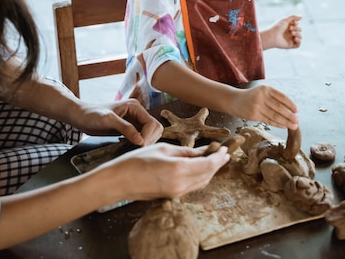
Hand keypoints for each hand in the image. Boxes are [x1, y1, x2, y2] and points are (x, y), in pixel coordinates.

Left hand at [75, 99, 163, 145]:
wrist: (80, 117)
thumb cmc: (92, 115)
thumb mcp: (108, 120)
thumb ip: (126, 129)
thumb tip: (141, 141)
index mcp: (135, 107)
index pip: (152, 124)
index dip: (147, 136)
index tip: (138, 146)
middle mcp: (138, 113)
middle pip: (155, 129)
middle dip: (148, 140)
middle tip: (135, 148)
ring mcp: (135, 121)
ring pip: (150, 134)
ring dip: (144, 142)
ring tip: (131, 146)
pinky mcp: (130, 129)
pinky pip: (142, 138)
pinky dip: (138, 144)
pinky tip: (128, 145)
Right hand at [103, 143, 230, 199]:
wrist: (119, 182)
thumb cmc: (136, 162)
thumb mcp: (163, 149)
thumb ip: (185, 152)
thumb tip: (203, 151)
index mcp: (178, 170)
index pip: (208, 164)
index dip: (219, 157)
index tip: (225, 149)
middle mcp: (180, 184)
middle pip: (208, 175)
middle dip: (218, 163)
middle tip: (224, 153)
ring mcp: (177, 193)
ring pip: (202, 182)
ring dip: (211, 171)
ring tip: (216, 159)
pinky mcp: (172, 196)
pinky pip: (193, 186)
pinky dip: (201, 176)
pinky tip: (201, 168)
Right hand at [229, 84, 298, 128]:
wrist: (233, 100)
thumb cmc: (251, 97)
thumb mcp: (262, 92)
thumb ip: (274, 98)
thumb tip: (290, 109)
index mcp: (266, 88)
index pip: (282, 97)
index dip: (290, 104)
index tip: (297, 110)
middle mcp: (261, 96)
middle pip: (279, 107)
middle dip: (290, 115)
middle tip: (297, 120)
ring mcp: (257, 106)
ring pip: (274, 115)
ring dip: (286, 122)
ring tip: (293, 126)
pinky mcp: (253, 115)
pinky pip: (268, 120)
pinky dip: (277, 124)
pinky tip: (283, 126)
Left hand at [260, 15, 301, 49]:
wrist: (272, 36)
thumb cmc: (277, 27)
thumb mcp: (285, 19)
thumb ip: (293, 17)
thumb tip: (302, 16)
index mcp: (287, 27)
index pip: (296, 24)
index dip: (296, 23)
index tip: (293, 22)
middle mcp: (289, 33)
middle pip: (299, 30)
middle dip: (297, 28)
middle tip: (290, 28)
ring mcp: (290, 39)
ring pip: (300, 37)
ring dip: (298, 34)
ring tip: (292, 33)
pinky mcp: (290, 45)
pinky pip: (298, 45)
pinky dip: (299, 41)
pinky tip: (295, 38)